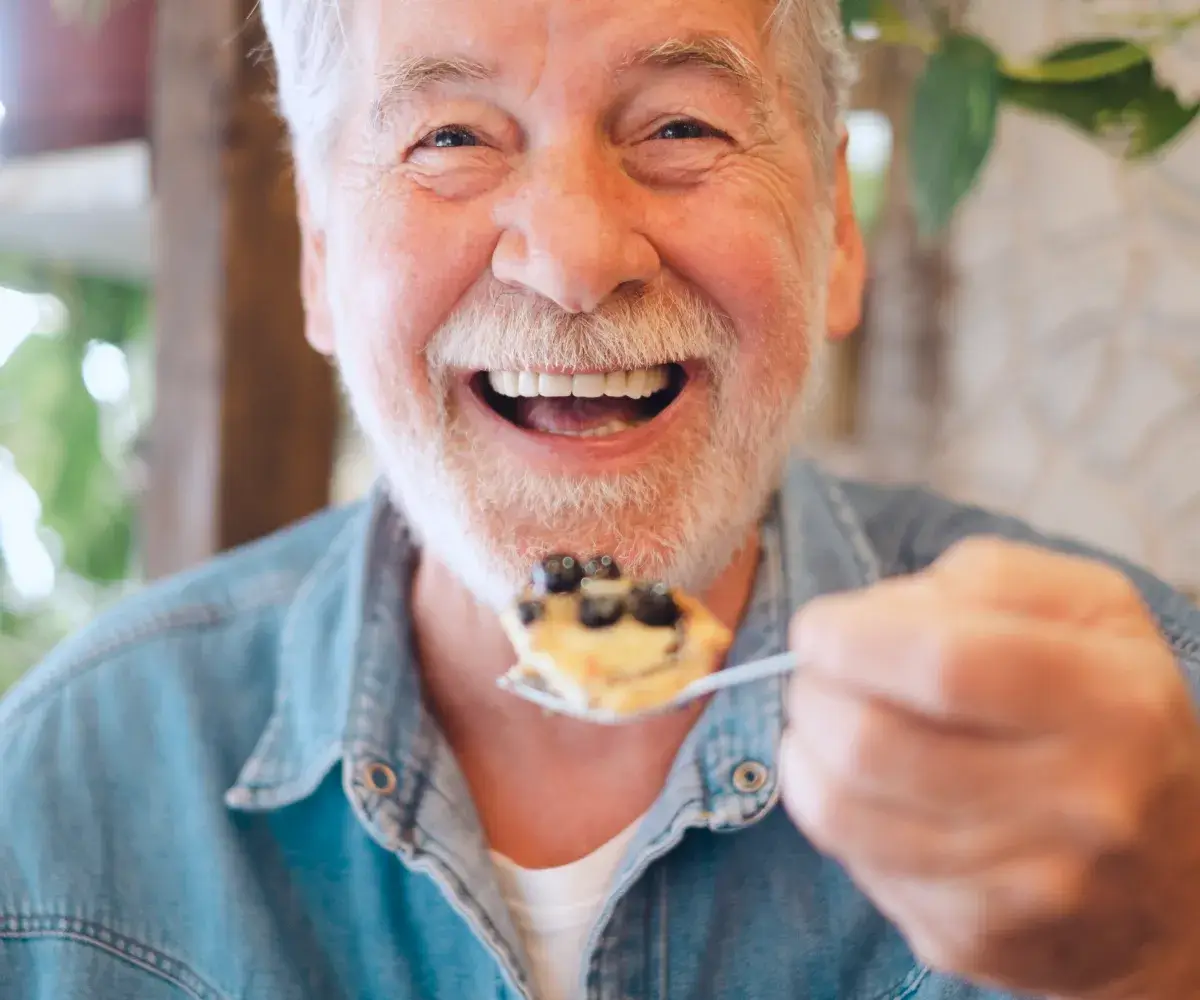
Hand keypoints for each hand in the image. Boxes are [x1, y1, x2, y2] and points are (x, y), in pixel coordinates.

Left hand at [781, 538, 1199, 999]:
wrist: (1177, 885)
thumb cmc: (1111, 713)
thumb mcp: (1091, 613)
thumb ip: (987, 580)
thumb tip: (870, 614)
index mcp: (1112, 702)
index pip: (945, 664)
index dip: (852, 639)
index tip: (816, 627)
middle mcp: (1079, 804)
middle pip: (873, 744)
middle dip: (810, 693)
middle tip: (813, 674)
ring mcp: (1025, 888)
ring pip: (841, 812)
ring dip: (802, 751)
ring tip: (822, 723)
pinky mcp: (974, 939)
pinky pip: (854, 863)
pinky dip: (833, 812)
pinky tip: (863, 788)